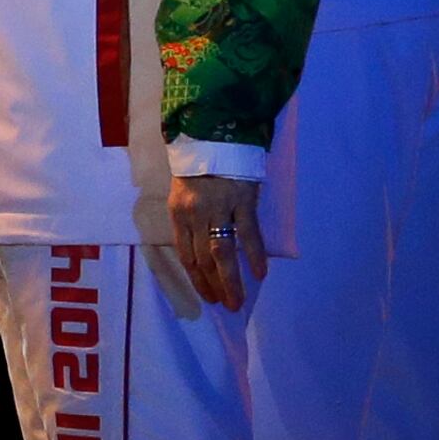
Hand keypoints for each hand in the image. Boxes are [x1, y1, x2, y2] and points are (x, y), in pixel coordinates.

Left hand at [165, 172, 267, 313]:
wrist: (214, 133)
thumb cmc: (196, 166)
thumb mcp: (181, 192)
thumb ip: (188, 220)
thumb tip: (200, 251)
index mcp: (178, 213)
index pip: (185, 254)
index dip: (196, 279)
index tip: (207, 296)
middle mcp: (196, 214)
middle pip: (203, 259)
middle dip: (214, 286)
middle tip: (226, 306)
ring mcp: (219, 208)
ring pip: (223, 252)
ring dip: (231, 280)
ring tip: (238, 300)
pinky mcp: (242, 200)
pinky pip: (249, 233)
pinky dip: (254, 254)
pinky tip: (260, 273)